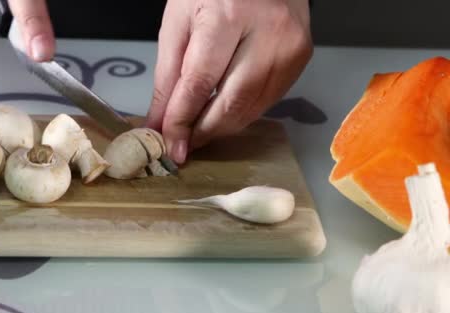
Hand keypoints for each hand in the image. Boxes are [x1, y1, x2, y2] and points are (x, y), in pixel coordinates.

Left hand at [145, 0, 312, 163]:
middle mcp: (266, 33)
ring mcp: (289, 46)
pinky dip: (243, 113)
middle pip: (231, 102)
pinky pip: (268, 100)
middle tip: (185, 146)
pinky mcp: (301, 56)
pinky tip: (225, 113)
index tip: (171, 146)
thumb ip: (168, 75)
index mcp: (226, 17)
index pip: (199, 83)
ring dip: (222, 127)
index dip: (182, 120)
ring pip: (252, 108)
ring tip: (200, 132)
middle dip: (204, 131)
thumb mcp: (178, 22)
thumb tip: (160, 122)